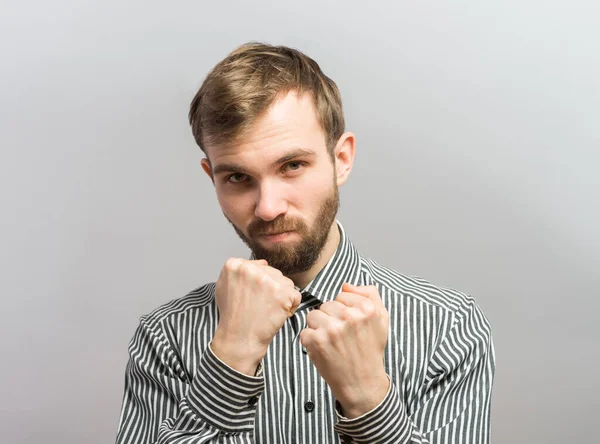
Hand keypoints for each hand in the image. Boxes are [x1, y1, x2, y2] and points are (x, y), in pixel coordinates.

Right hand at [211, 258, 301, 375]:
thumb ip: (239, 271)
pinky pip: (295, 295)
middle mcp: (251, 269)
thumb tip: (262, 263)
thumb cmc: (233, 316)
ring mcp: (268, 280)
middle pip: (274, 273)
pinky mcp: (282, 292)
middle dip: (272, 289)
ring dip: (282, 296)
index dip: (260, 284)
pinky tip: (277, 314)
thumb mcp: (224, 286)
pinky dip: (291, 306)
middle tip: (260, 305)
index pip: (260, 266)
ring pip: (286, 283)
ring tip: (268, 310)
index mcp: (235, 265)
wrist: (239, 338)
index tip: (252, 296)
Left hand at [300, 283, 389, 417]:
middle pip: (326, 305)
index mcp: (366, 308)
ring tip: (332, 343)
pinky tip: (324, 351)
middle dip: (331, 319)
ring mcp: (331, 329)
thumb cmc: (370, 350)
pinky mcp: (316, 341)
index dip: (344, 310)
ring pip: (313, 315)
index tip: (350, 325)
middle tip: (341, 337)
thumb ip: (370, 295)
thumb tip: (346, 285)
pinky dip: (311, 342)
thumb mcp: (381, 319)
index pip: (342, 295)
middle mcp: (349, 316)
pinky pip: (305, 332)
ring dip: (319, 329)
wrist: (363, 383)